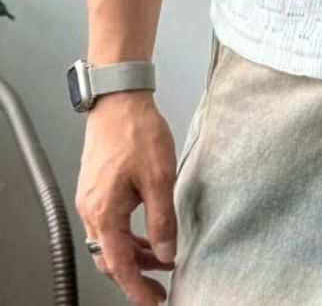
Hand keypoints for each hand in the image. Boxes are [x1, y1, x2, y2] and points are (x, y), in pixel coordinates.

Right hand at [75, 93, 177, 303]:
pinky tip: (149, 231)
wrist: (120, 100)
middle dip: (136, 275)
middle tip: (160, 284)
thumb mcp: (159, 178)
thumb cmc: (137, 132)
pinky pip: (110, 223)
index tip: (154, 300)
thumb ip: (162, 220)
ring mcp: (91, 199)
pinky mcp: (97, 188)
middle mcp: (91, 210)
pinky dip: (129, 234)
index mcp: (104, 212)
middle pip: (110, 257)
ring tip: (162, 257)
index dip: (137, 287)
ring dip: (135, 253)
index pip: (119, 265)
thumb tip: (166, 252)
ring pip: (110, 241)